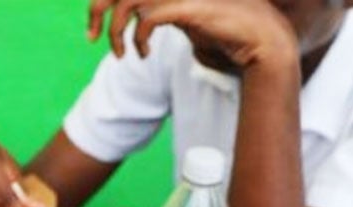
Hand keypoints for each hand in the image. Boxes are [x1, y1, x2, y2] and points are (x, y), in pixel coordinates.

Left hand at [88, 0, 297, 71]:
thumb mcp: (188, 19)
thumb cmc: (227, 33)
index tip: (94, 24)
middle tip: (90, 35)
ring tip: (121, 54)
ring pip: (129, 1)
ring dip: (116, 31)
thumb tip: (138, 20)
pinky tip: (142, 54)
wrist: (262, 42)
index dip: (102, 1)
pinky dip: (138, 39)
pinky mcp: (188, 6)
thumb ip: (164, 13)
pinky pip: (147, 19)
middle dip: (96, 8)